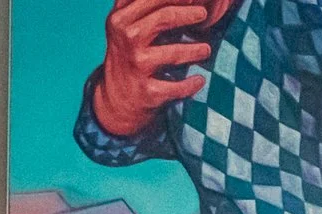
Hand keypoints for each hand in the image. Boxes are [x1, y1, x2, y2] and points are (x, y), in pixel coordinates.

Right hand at [90, 0, 229, 137]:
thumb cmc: (128, 50)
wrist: (115, 96)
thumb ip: (141, 2)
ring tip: (206, 50)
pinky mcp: (147, 91)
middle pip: (164, 17)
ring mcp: (137, 65)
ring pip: (173, 53)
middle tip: (203, 14)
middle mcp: (128, 39)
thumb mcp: (125, 21)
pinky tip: (199, 80)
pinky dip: (191, 84)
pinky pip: (176, 87)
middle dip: (189, 14)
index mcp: (121, 18)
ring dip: (196, 51)